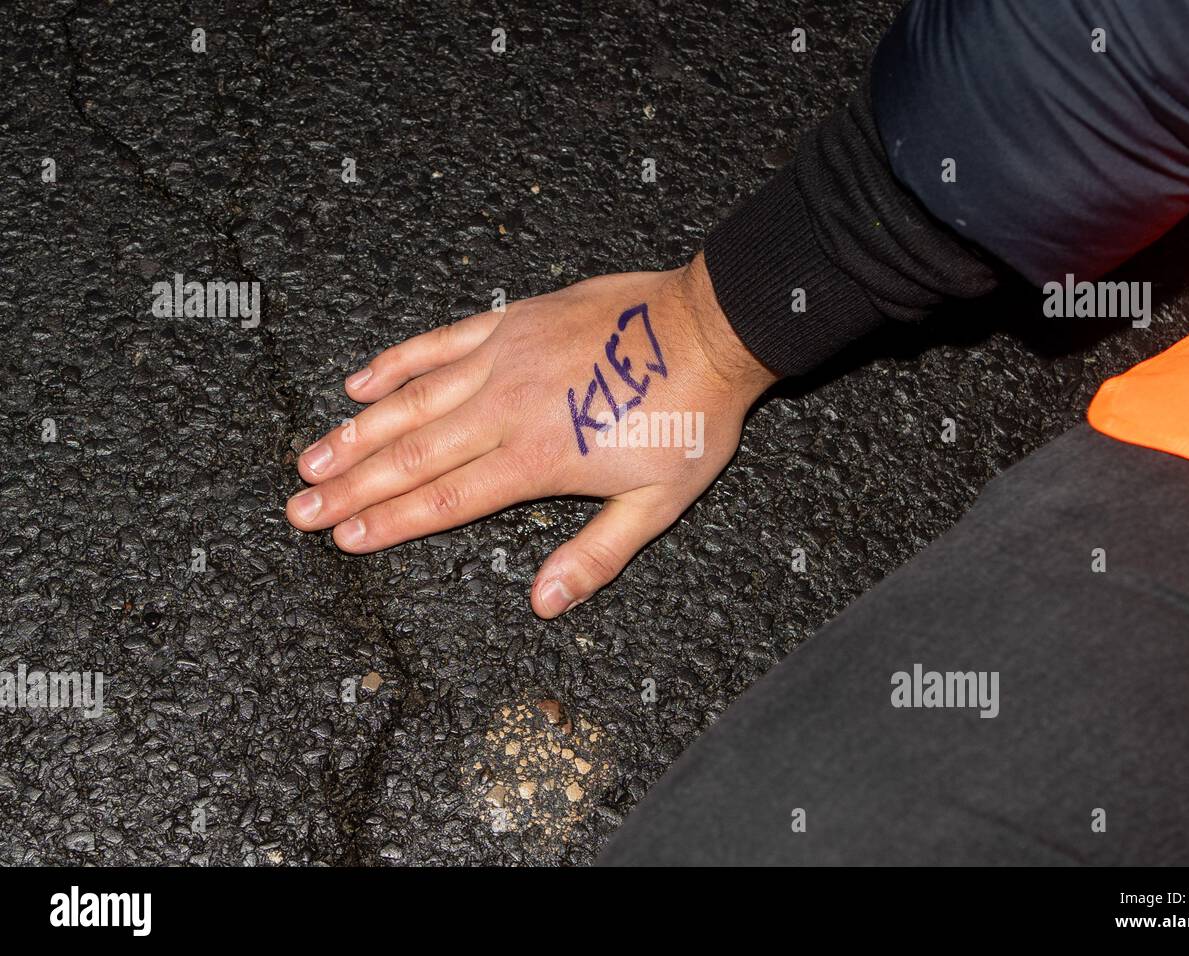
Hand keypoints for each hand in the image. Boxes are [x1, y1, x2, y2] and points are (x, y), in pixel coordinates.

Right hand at [286, 254, 775, 616]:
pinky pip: (441, 341)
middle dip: (351, 486)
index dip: (390, 521)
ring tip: (311, 457)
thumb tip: (544, 604)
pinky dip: (398, 362)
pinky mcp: (513, 321)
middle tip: (299, 507)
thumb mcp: (656, 503)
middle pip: (413, 455)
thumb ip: (595, 554)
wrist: (708, 329)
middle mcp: (506, 408)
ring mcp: (504, 359)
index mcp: (536, 459)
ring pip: (413, 400)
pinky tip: (360, 382)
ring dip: (357, 432)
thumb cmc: (689, 418)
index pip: (446, 499)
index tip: (342, 538)